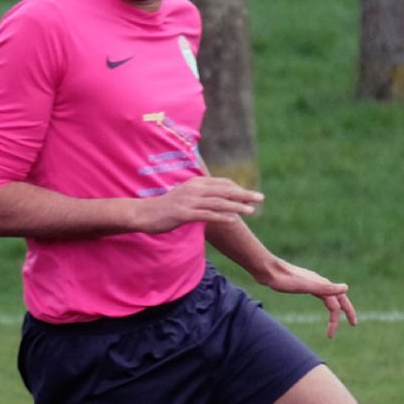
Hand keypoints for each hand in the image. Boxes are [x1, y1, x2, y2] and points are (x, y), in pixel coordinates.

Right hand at [136, 176, 262, 233]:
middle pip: (224, 191)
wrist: (143, 214)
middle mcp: (193, 189)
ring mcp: (188, 201)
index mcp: (195, 183)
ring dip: (236, 206)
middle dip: (243, 194)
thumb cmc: (163, 208)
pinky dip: (221, 216)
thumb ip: (198, 196)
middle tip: (260, 197)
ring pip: (218, 202)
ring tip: (251, 211)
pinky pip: (206, 214)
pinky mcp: (183, 213)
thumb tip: (213, 201)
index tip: (250, 195)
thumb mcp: (183, 198)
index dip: (238, 189)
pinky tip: (233, 219)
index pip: (222, 184)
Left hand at [262, 259, 357, 338]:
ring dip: (334, 309)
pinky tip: (322, 301)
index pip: (339, 302)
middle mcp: (319, 282)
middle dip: (345, 312)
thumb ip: (325, 288)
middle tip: (353, 324)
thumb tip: (346, 288)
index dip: (346, 314)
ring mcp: (311, 283)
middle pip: (337, 299)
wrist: (268, 271)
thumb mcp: (306, 286)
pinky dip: (325, 300)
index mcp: (322, 284)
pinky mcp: (302, 284)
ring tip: (334, 321)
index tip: (349, 327)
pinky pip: (319, 293)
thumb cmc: (285, 280)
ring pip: (328, 296)